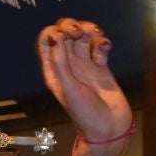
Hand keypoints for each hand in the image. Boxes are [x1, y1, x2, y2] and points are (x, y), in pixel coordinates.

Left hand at [38, 19, 130, 143]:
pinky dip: (103, 41)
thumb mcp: (69, 88)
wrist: (109, 128)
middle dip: (71, 26)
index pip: (46, 42)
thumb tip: (55, 36)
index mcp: (54, 71)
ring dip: (89, 29)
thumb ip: (61, 62)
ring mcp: (85, 65)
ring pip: (83, 36)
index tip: (64, 36)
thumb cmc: (86, 113)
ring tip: (97, 34)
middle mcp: (68, 65)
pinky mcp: (101, 67)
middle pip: (64, 34)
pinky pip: (99, 46)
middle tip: (80, 32)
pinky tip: (106, 46)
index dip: (53, 32)